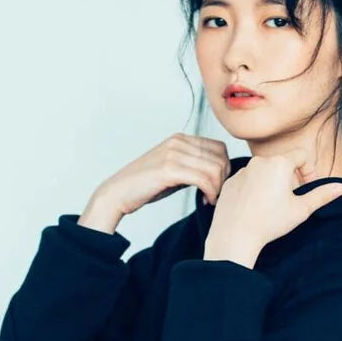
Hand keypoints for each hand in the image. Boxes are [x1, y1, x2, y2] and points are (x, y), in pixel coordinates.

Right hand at [93, 134, 230, 217]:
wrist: (118, 193)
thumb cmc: (146, 185)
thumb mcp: (174, 170)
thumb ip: (193, 166)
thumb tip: (219, 173)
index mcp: (180, 139)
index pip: (219, 148)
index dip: (224, 168)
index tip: (215, 186)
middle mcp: (178, 142)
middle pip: (220, 157)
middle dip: (223, 179)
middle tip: (214, 195)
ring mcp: (173, 154)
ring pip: (215, 168)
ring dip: (218, 188)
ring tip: (209, 200)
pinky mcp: (169, 169)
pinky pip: (203, 179)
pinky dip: (210, 193)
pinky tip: (205, 201)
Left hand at [204, 149, 341, 263]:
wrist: (234, 234)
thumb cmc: (269, 222)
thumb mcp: (302, 209)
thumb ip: (322, 195)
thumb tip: (341, 187)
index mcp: (280, 163)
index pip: (302, 156)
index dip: (309, 171)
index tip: (307, 188)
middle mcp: (259, 161)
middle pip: (282, 163)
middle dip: (291, 177)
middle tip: (291, 200)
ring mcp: (242, 171)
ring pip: (264, 171)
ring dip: (272, 183)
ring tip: (272, 206)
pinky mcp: (230, 182)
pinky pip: (247, 181)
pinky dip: (254, 190)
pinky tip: (255, 208)